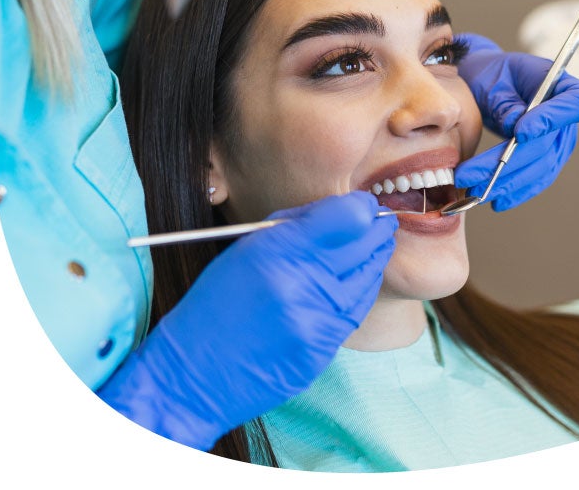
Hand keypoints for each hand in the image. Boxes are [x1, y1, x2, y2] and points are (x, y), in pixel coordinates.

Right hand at [98, 191, 396, 448]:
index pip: (341, 218)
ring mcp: (316, 320)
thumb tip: (341, 212)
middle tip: (381, 221)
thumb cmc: (217, 306)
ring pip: (367, 277)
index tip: (364, 205)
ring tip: (378, 243)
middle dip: (376, 229)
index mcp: (274, 252)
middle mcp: (300, 284)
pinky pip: (356, 310)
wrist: (196, 374)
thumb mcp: (245, 250)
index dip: (360, 207)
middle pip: (362, 245)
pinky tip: (363, 276)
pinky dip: (364, 289)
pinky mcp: (323, 349)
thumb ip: (295, 228)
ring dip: (377, 256)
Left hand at [454, 33, 578, 210]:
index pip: (578, 102)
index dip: (554, 119)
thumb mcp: (494, 78)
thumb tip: (515, 125)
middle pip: (546, 146)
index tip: (520, 132)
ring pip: (539, 169)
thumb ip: (505, 101)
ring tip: (473, 191)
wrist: (489, 84)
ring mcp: (560, 142)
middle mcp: (568, 117)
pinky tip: (496, 201)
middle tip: (469, 175)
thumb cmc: (493, 74)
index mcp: (562, 85)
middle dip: (506, 164)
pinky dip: (516, 192)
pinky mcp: (548, 160)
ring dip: (506, 183)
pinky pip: (536, 179)